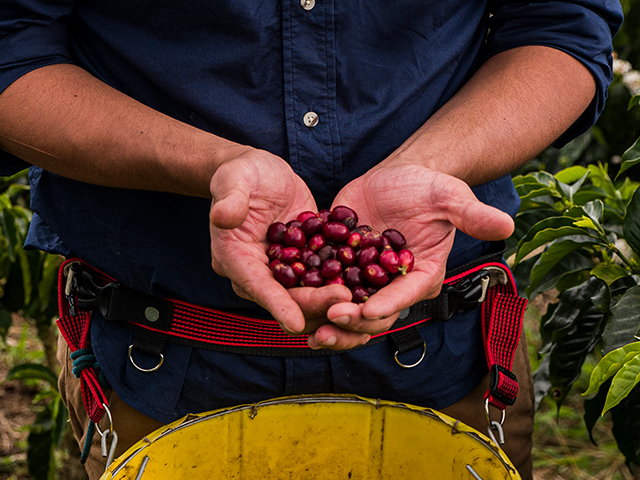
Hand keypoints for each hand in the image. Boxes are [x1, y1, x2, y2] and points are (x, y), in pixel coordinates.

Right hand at [209, 148, 351, 333]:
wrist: (260, 172)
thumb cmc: (241, 173)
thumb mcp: (233, 179)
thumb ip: (230, 199)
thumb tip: (222, 216)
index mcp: (235, 258)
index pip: (256, 286)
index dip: (277, 305)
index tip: (296, 323)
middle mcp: (258, 271)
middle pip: (287, 297)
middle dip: (315, 303)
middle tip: (346, 299)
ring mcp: (283, 268)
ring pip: (308, 293)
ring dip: (332, 298)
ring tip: (361, 298)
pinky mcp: (304, 258)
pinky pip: (322, 275)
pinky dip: (342, 280)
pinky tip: (368, 285)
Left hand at [307, 162, 513, 348]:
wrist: (396, 177)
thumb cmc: (427, 187)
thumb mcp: (449, 196)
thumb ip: (471, 214)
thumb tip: (507, 225)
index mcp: (420, 275)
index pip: (405, 296)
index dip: (388, 305)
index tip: (369, 311)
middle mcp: (392, 285)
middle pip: (373, 315)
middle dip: (352, 324)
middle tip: (329, 324)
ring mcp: (364, 278)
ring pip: (347, 310)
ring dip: (328, 322)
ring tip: (307, 329)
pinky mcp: (340, 266)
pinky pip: (324, 286)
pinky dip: (309, 297)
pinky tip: (290, 302)